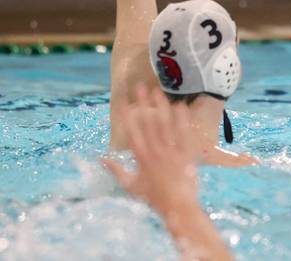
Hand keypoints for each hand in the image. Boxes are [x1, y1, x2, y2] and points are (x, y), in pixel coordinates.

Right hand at [102, 87, 197, 216]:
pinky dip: (182, 120)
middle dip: (144, 104)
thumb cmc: (153, 198)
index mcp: (141, 158)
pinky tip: (180, 106)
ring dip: (162, 106)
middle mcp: (156, 151)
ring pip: (167, 124)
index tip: (124, 101)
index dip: (128, 116)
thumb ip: (115, 171)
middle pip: (149, 123)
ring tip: (159, 91)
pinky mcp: (187, 153)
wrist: (178, 207)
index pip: (132, 132)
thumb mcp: (130, 186)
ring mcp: (172, 151)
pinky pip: (185, 134)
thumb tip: (100, 159)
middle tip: (141, 86)